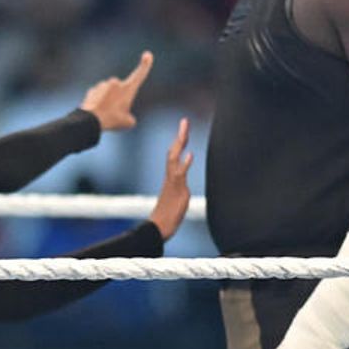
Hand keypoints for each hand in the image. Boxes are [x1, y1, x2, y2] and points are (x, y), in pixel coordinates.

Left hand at [79, 51, 153, 130]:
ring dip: (108, 101)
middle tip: (114, 112)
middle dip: (119, 100)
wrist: (90, 120)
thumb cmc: (112, 120)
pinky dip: (98, 103)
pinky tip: (96, 112)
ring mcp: (103, 85)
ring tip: (104, 113)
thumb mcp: (127, 122)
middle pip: (121, 91)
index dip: (145, 65)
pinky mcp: (92, 90)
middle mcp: (115, 83)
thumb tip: (126, 117)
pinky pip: (98, 97)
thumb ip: (129, 117)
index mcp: (127, 88)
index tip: (147, 54)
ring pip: (109, 94)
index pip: (139, 75)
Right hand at [147, 118, 193, 239]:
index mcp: (171, 176)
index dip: (180, 140)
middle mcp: (171, 176)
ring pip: (173, 159)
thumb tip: (185, 170)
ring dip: (180, 144)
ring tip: (184, 130)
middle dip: (180, 136)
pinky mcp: (176, 190)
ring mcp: (172, 182)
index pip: (175, 153)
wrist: (159, 227)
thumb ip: (180, 181)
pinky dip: (184, 164)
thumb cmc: (167, 215)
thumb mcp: (178, 196)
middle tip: (184, 121)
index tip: (184, 127)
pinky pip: (179, 174)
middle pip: (174, 151)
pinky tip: (189, 154)